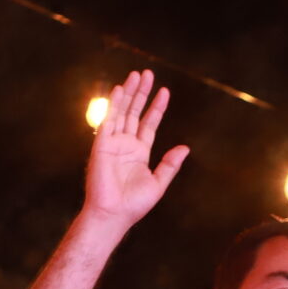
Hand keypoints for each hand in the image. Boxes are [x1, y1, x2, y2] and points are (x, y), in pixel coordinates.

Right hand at [84, 70, 188, 230]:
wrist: (114, 214)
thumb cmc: (135, 204)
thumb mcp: (158, 183)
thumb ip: (170, 164)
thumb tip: (185, 147)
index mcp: (139, 153)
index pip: (149, 124)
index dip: (156, 107)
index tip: (164, 91)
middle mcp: (125, 144)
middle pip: (135, 112)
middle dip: (142, 93)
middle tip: (147, 74)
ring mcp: (113, 142)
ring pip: (122, 112)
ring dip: (129, 93)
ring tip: (136, 75)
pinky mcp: (102, 144)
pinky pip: (108, 120)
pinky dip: (114, 104)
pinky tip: (121, 89)